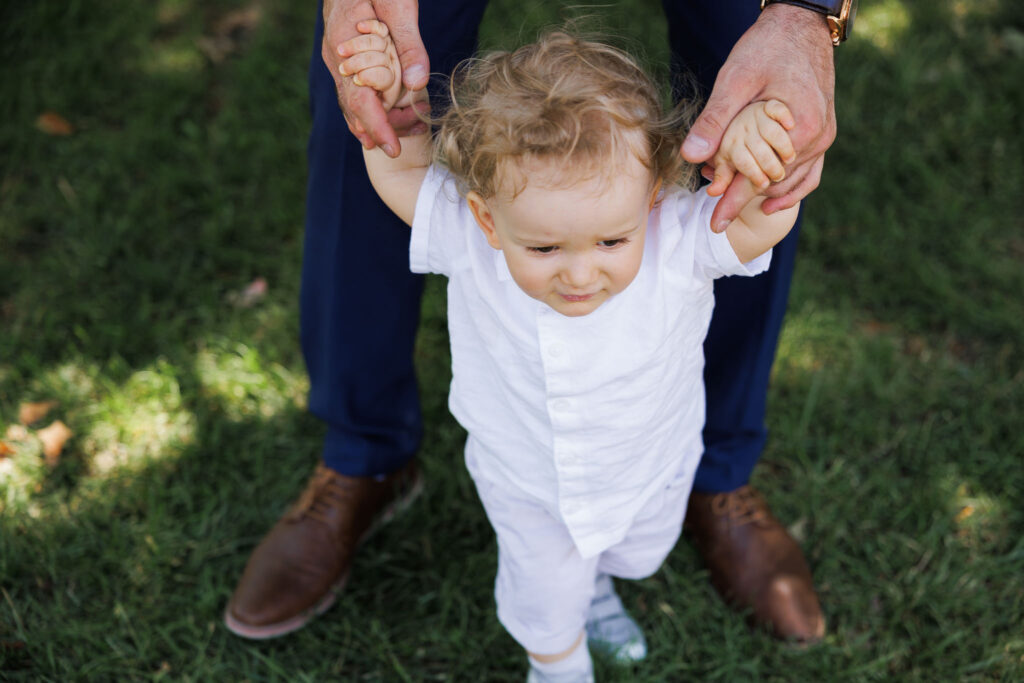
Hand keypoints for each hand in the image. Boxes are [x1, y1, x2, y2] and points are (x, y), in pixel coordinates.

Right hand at [322, 0, 428, 156]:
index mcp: (344, 46)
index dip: (376, 127)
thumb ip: (408, 46)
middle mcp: (337, 59)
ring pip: (354, 103)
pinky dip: (374, 108)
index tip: (392, 149)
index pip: (357, 99)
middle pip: (355, 108)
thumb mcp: (399, 6)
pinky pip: (357, 91)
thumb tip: (417, 85)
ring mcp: (339, 61)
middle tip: (410, 138)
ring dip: (380, 121)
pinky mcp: (347, 61)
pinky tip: (391, 120)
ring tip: (409, 130)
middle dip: (382, 129)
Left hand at [681, 3, 835, 231]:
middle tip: (710, 194)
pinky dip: (789, 189)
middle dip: (741, 192)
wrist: (800, 25)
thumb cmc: (767, 47)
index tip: (714, 222)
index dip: (733, 201)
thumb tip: (691, 156)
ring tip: (728, 193)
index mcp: (799, 128)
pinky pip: (809, 173)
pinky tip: (767, 201)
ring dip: (760, 190)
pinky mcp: (822, 133)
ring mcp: (824, 138)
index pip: (760, 179)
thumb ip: (715, 120)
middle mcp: (818, 138)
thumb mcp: (735, 79)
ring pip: (791, 182)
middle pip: (774, 183)